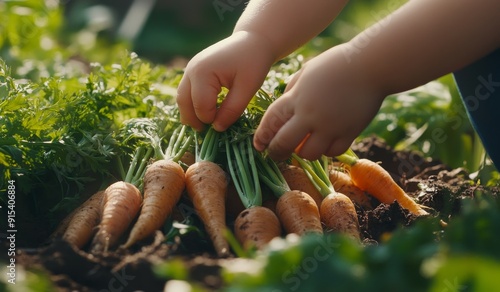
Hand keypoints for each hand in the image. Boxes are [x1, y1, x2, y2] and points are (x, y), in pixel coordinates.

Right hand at [176, 31, 275, 131]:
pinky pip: (186, 92)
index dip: (211, 120)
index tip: (224, 126)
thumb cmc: (253, 63)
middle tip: (208, 133)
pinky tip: (206, 113)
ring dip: (191, 113)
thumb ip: (232, 110)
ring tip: (205, 125)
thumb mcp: (247, 88)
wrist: (253, 41)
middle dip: (195, 120)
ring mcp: (190, 69)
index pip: (201, 107)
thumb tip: (217, 129)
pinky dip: (192, 104)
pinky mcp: (193, 71)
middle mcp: (191, 70)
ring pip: (182, 98)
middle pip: (184, 103)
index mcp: (203, 73)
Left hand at [253, 44, 385, 160]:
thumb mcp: (307, 71)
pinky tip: (325, 144)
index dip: (262, 136)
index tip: (259, 145)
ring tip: (304, 146)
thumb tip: (284, 107)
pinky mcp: (349, 132)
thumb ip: (293, 90)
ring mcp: (330, 126)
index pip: (271, 122)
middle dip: (276, 152)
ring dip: (303, 152)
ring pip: (309, 154)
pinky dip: (326, 151)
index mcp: (297, 97)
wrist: (372, 65)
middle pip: (284, 143)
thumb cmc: (337, 63)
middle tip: (276, 155)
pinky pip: (333, 152)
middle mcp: (310, 115)